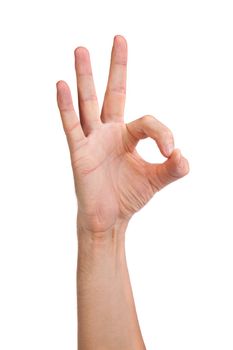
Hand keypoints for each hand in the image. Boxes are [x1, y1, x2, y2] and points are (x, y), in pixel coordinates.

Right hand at [56, 35, 188, 233]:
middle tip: (119, 39)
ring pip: (88, 102)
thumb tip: (183, 157)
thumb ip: (173, 169)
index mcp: (128, 137)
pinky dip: (66, 106)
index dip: (162, 133)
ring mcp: (93, 140)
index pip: (148, 122)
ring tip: (81, 50)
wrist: (109, 218)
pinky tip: (62, 85)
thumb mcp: (156, 180)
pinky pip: (72, 125)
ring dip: (85, 77)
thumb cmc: (129, 197)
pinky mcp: (79, 151)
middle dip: (117, 67)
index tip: (171, 152)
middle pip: (113, 93)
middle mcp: (109, 133)